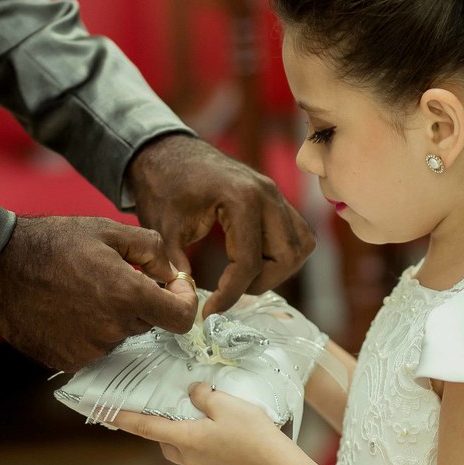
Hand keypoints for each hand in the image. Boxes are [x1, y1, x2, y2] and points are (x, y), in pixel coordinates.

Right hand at [0, 216, 197, 370]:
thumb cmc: (53, 243)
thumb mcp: (109, 230)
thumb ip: (152, 249)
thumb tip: (171, 274)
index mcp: (127, 294)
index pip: (181, 318)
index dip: (183, 302)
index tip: (172, 289)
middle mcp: (112, 327)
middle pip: (148, 324)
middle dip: (141, 302)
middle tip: (113, 278)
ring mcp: (89, 348)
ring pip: (119, 335)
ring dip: (113, 317)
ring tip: (83, 291)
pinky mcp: (67, 359)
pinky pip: (93, 348)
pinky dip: (88, 331)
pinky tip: (67, 309)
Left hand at [110, 384, 296, 464]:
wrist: (277, 464)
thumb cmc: (252, 432)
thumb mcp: (225, 403)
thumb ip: (202, 395)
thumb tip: (192, 393)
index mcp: (185, 439)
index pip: (146, 427)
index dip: (123, 418)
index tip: (102, 412)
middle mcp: (188, 458)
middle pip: (164, 440)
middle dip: (164, 426)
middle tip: (176, 409)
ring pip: (182, 450)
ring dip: (185, 435)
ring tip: (204, 419)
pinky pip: (200, 457)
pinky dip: (202, 444)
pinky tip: (222, 434)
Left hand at [125, 135, 314, 316]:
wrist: (167, 152)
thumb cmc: (164, 186)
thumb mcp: (163, 228)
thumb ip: (176, 265)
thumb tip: (187, 300)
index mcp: (241, 199)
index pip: (248, 262)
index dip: (230, 294)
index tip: (209, 311)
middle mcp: (268, 195)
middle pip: (285, 257)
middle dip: (258, 282)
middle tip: (228, 290)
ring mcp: (276, 194)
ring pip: (300, 247)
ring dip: (277, 270)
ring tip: (242, 276)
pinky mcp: (276, 199)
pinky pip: (298, 234)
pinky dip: (283, 254)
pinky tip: (253, 260)